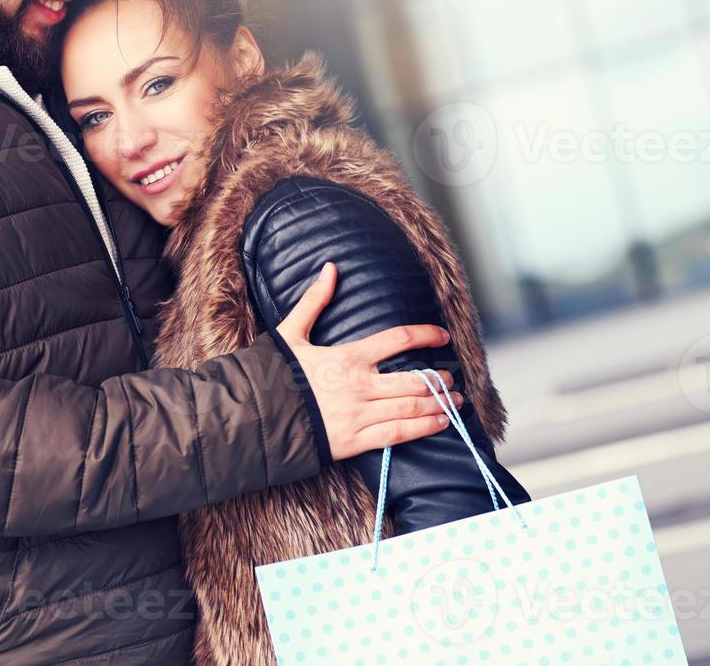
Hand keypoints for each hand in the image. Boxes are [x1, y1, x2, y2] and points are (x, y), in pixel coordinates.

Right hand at [276, 262, 461, 460]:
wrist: (255, 419)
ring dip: (438, 404)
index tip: (443, 336)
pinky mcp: (355, 441)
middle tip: (451, 378)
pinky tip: (440, 423)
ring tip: (455, 402)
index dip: (425, 334)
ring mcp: (359, 414)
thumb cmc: (273, 375)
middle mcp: (359, 385)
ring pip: (411, 408)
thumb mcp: (290, 334)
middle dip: (439, 379)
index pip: (398, 339)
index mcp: (348, 357)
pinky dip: (423, 428)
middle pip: (414, 379)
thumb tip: (330, 268)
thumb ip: (314, 301)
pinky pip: (397, 434)